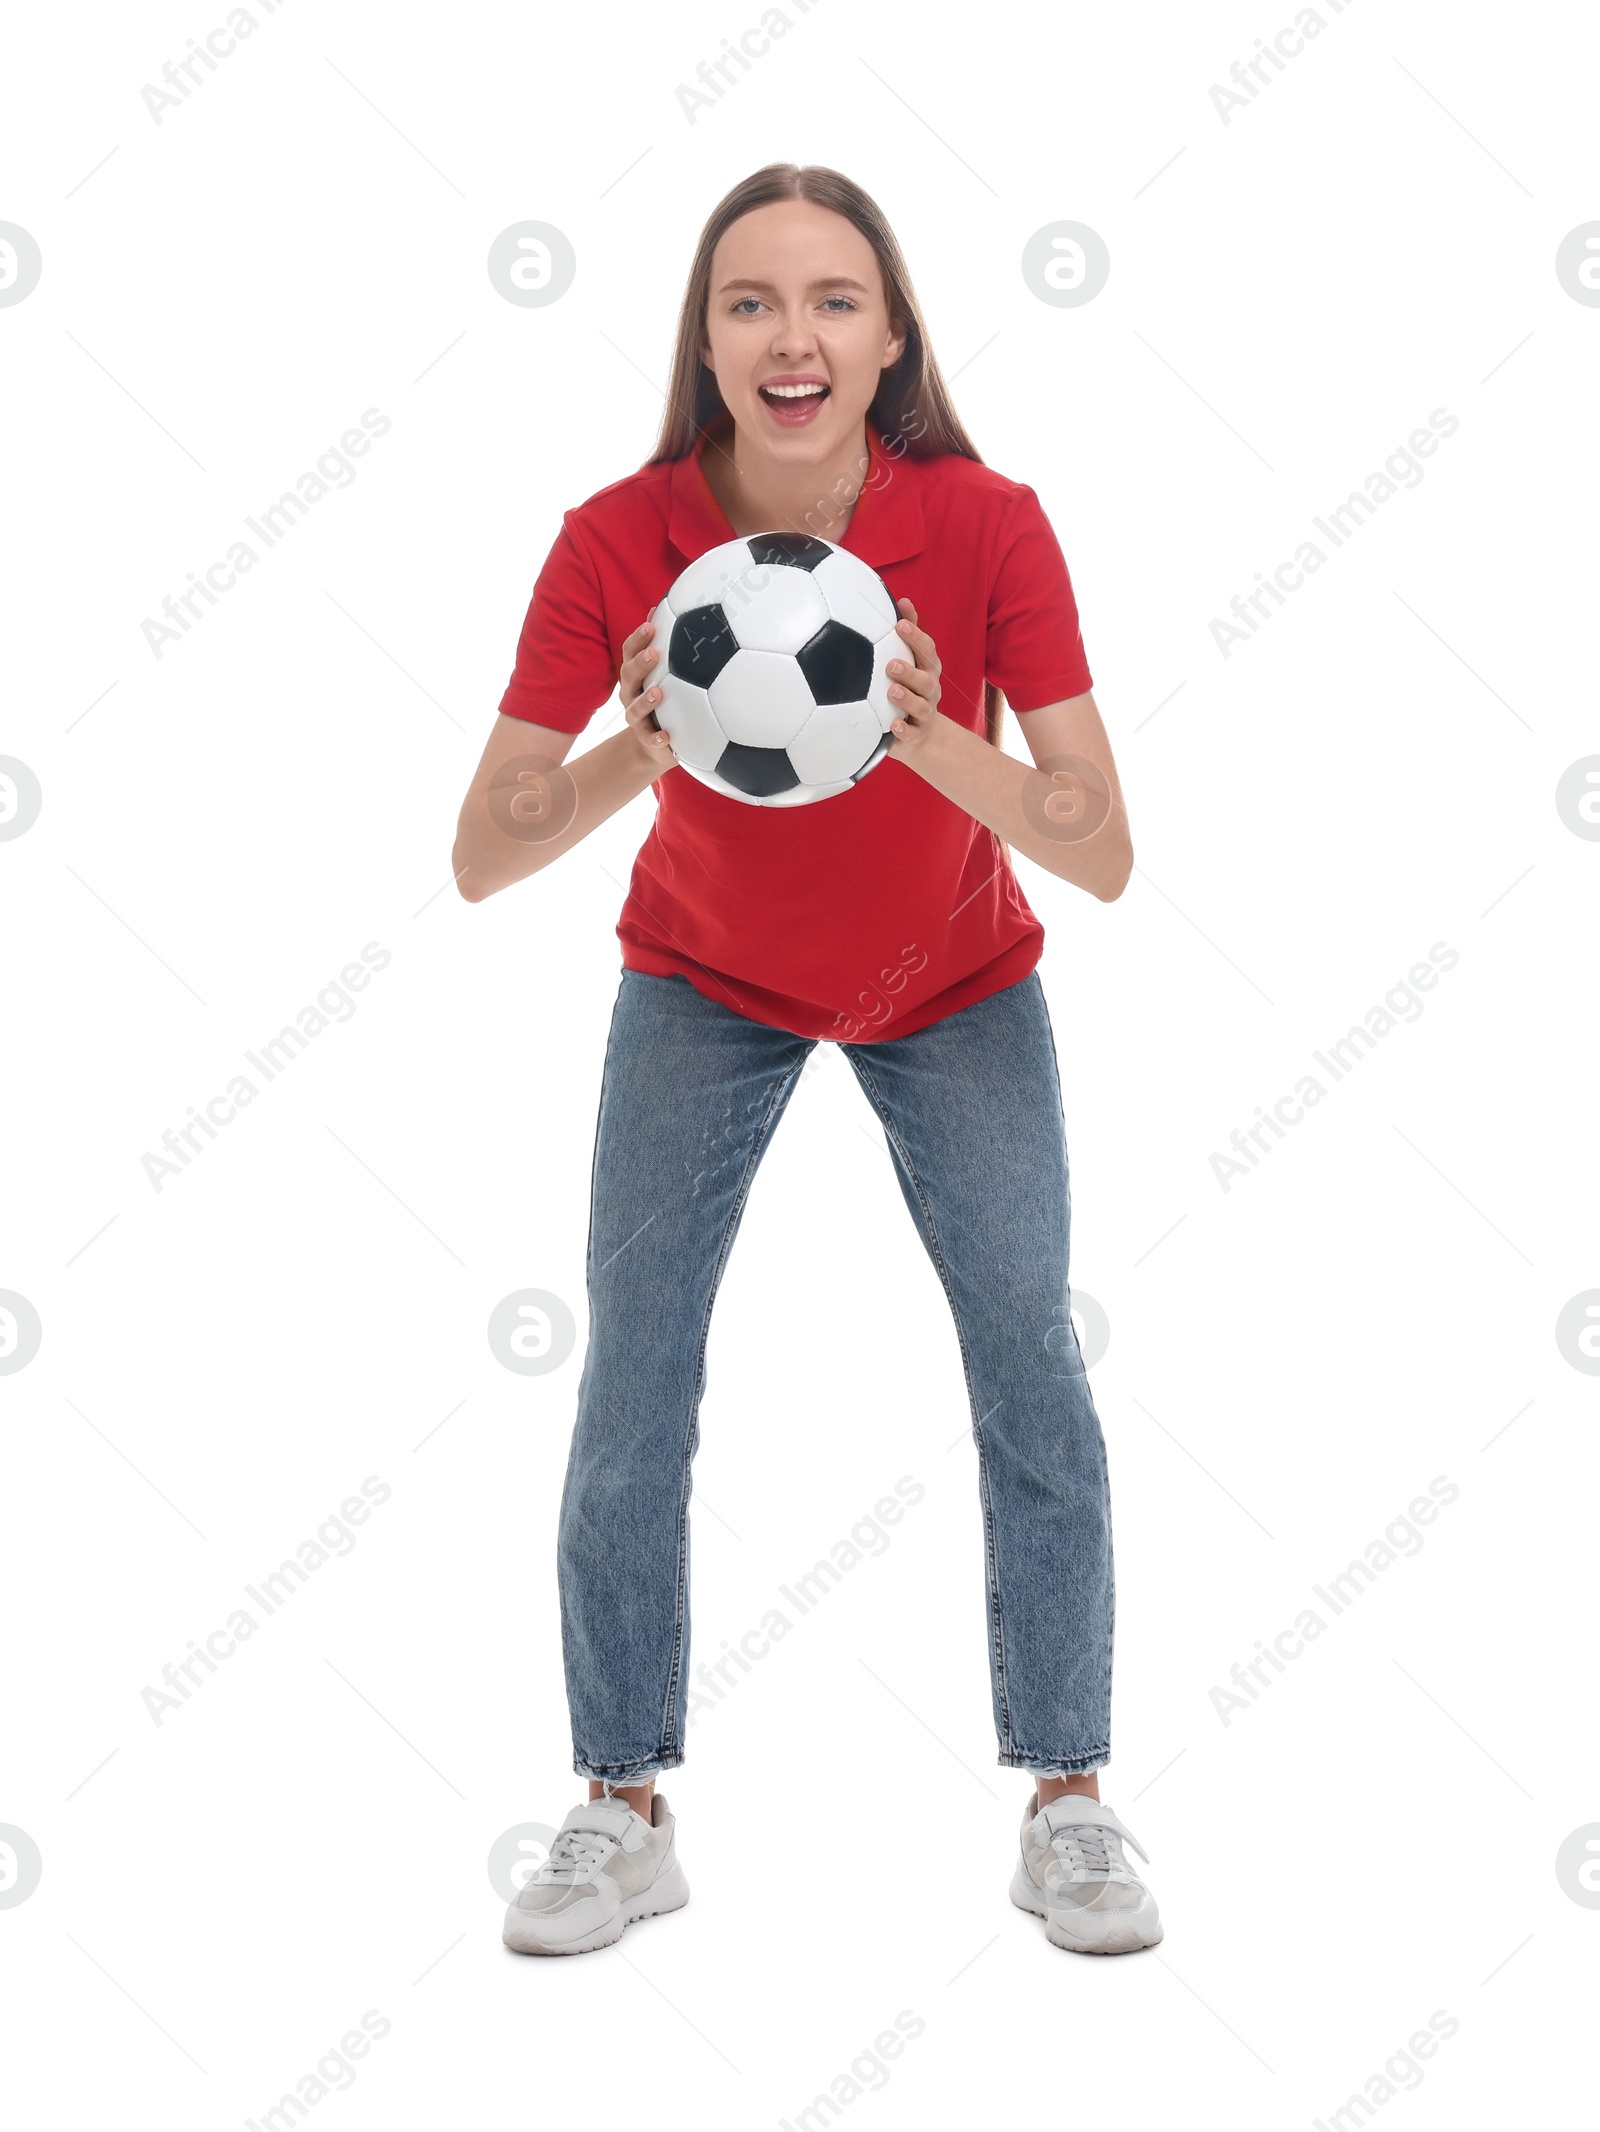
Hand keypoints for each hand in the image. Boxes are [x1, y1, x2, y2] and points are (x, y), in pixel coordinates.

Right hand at [620, 616, 674, 773]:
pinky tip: (666, 738)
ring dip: (645, 700)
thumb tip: (662, 609)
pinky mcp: (646, 739)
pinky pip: (649, 739)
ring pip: (635, 707)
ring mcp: (636, 717)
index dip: (637, 639)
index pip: (630, 652)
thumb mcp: (664, 673)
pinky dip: (656, 738)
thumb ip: (664, 645)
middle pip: (628, 675)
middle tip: (654, 653)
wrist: (656, 744)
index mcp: (636, 674)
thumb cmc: (664, 700)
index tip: (650, 625)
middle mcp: (631, 693)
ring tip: (658, 692)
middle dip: (639, 663)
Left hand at [884, 599, 941, 756]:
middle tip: (891, 664)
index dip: (916, 637)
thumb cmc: (911, 689)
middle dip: (911, 671)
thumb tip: (902, 600)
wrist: (921, 736)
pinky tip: (893, 725)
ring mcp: (924, 714)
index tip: (900, 625)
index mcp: (927, 669)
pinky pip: (912, 734)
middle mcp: (929, 690)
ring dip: (907, 699)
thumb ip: (908, 634)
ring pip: (920, 706)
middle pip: (926, 679)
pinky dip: (904, 730)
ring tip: (892, 691)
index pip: (926, 650)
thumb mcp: (912, 660)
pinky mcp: (915, 735)